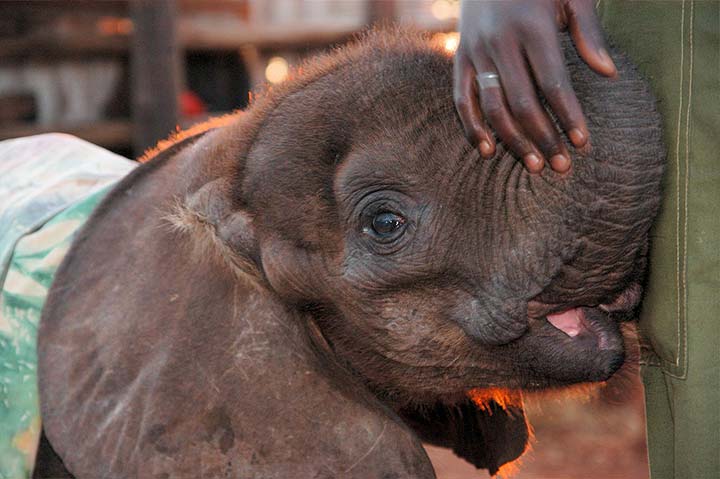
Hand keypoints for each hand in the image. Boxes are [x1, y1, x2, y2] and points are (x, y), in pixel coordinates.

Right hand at [454, 0, 616, 172]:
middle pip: (523, 103)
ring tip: (535, 165)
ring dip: (513, 141)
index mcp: (531, 26)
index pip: (553, 83)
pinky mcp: (460, 60)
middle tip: (562, 166)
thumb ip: (589, 32)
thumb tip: (609, 74)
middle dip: (545, 137)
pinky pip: (462, 100)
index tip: (583, 143)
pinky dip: (472, 127)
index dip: (568, 116)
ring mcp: (475, 53)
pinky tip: (488, 151)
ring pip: (493, 108)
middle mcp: (500, 43)